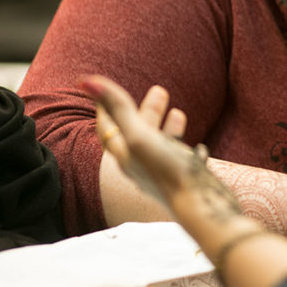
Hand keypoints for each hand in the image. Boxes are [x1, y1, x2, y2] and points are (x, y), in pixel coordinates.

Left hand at [80, 75, 235, 214]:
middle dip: (145, 111)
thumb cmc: (167, 171)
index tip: (108, 90)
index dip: (106, 108)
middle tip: (159, 90)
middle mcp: (140, 166)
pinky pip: (179, 160)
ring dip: (166, 127)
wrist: (200, 205)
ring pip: (160, 147)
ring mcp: (162, 174)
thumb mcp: (139, 135)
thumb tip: (85, 80)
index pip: (108, 129)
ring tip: (178, 111)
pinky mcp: (182, 181)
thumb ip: (118, 107)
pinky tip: (197, 146)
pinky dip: (183, 147)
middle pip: (136, 135)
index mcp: (125, 156)